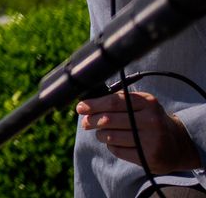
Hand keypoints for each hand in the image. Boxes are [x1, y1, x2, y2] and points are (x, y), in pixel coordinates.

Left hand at [78, 90, 203, 172]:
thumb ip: (118, 101)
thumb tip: (86, 104)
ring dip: (100, 135)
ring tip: (101, 133)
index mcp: (148, 102)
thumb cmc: (151, 120)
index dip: (93, 105)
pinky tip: (115, 143)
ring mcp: (151, 140)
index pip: (113, 102)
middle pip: (109, 120)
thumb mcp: (141, 104)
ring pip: (110, 136)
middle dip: (92, 121)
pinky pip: (117, 150)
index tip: (81, 108)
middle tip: (86, 123)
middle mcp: (151, 120)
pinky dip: (111, 146)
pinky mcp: (149, 157)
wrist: (177, 144)